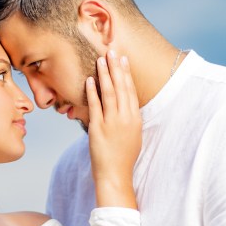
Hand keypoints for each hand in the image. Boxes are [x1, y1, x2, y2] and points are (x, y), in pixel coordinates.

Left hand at [86, 49, 140, 209]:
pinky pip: (95, 106)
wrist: (115, 174)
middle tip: (111, 51)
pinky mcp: (98, 128)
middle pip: (121, 87)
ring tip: (101, 60)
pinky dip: (92, 92)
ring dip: (105, 74)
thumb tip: (125, 103)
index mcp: (135, 118)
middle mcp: (125, 118)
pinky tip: (90, 79)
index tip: (123, 59)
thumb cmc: (124, 157)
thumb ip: (130, 118)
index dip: (126, 73)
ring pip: (109, 93)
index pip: (130, 90)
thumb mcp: (133, 135)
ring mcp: (111, 122)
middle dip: (116, 67)